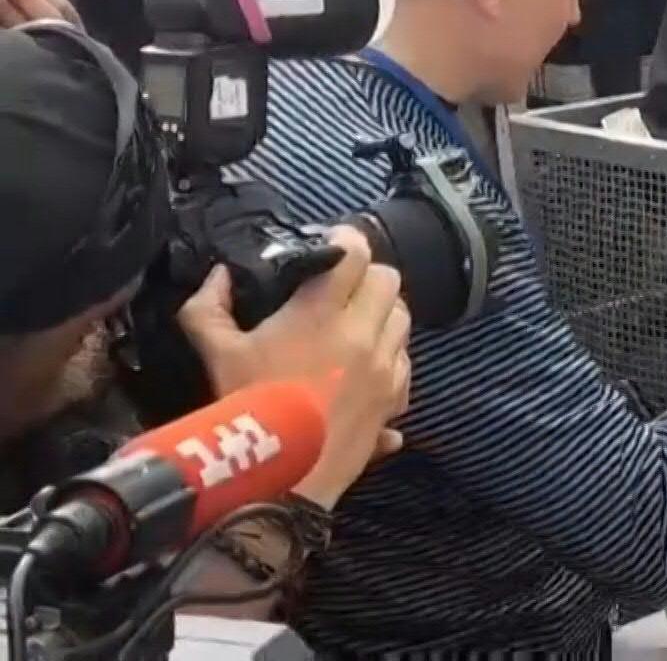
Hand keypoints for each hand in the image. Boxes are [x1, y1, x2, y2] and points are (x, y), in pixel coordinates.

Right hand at [176, 227, 412, 508]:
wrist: (277, 477)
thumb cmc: (244, 407)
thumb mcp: (214, 353)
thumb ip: (207, 307)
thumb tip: (219, 275)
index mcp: (322, 313)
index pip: (356, 254)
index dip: (346, 241)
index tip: (333, 243)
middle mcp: (364, 334)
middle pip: (389, 281)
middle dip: (368, 277)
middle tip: (344, 286)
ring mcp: (385, 369)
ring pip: (403, 321)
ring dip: (383, 315)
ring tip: (356, 324)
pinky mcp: (394, 401)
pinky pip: (405, 365)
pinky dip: (390, 358)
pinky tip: (366, 367)